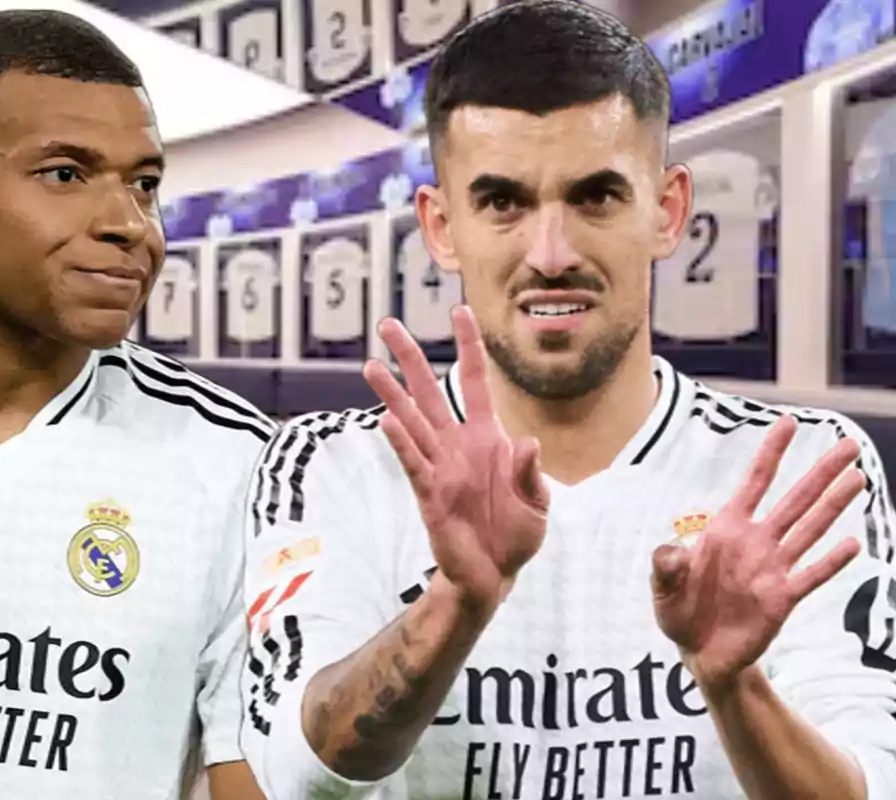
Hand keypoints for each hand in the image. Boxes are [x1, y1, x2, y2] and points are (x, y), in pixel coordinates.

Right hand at [363, 306, 549, 618]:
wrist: (495, 576)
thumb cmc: (517, 536)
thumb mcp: (538, 503)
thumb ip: (531, 473)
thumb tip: (527, 443)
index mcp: (488, 438)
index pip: (474, 381)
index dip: (468, 346)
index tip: (459, 310)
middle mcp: (458, 445)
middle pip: (429, 391)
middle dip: (410, 357)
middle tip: (388, 325)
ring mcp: (441, 467)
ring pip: (412, 421)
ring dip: (392, 394)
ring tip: (370, 365)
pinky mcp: (430, 494)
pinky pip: (414, 462)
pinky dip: (402, 442)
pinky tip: (386, 420)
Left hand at [652, 415, 864, 692]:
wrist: (699, 653)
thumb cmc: (678, 611)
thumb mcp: (662, 588)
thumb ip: (665, 567)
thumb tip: (670, 550)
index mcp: (725, 529)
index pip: (753, 482)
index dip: (771, 452)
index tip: (789, 421)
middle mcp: (755, 542)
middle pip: (793, 499)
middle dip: (819, 471)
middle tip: (847, 444)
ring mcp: (772, 568)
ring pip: (809, 529)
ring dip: (833, 504)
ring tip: (857, 477)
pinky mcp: (783, 598)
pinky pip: (811, 575)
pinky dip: (830, 561)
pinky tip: (852, 544)